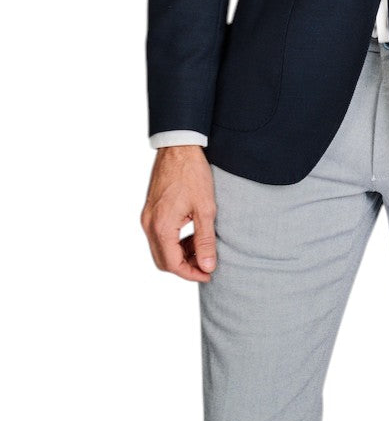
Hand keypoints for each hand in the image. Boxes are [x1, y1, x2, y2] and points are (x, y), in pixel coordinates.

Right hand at [141, 145, 216, 281]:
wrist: (179, 147)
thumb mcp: (205, 209)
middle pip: (163, 261)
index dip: (191, 273)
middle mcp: (149, 224)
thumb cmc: (192, 174)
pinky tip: (191, 235)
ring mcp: (147, 217)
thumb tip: (207, 266)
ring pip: (160, 249)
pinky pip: (159, 235)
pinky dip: (174, 241)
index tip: (208, 274)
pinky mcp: (150, 210)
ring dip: (179, 254)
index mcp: (161, 227)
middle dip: (184, 266)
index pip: (173, 264)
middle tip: (206, 264)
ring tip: (202, 248)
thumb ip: (205, 240)